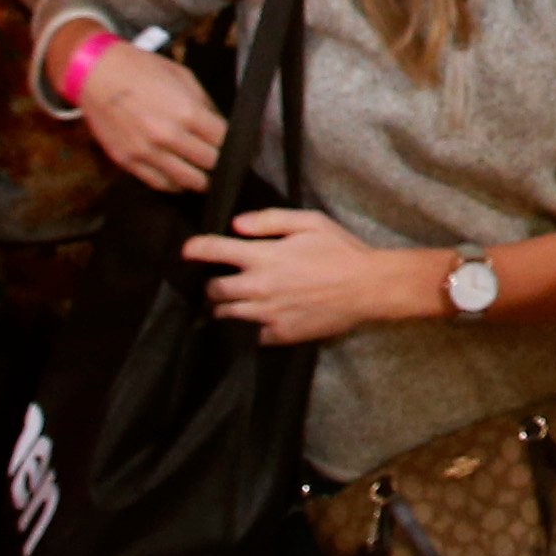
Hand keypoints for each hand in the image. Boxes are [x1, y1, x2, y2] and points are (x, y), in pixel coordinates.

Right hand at [75, 37, 225, 191]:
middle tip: (222, 160)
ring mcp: (146, 152)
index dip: (235, 145)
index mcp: (187, 112)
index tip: (237, 147)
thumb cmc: (140, 69)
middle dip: (220, 162)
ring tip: (203, 173)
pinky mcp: (127, 161)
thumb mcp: (183, 76)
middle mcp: (168, 136)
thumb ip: (205, 104)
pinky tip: (179, 176)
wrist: (96, 73)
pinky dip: (174, 184)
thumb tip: (222, 126)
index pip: (225, 141)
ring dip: (200, 179)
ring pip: (188, 181)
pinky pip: (159, 184)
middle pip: (210, 164)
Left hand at [185, 205, 432, 345]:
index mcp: (263, 256)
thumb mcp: (310, 222)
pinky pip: (249, 335)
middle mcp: (259, 286)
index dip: (195, 248)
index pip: (214, 251)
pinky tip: (256, 319)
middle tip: (218, 280)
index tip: (187, 251)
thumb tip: (236, 224)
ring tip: (231, 301)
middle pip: (213, 289)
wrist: (368, 288)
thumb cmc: (341, 250)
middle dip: (210, 283)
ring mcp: (267, 314)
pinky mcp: (279, 334)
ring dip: (224, 306)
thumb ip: (270, 220)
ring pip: (225, 314)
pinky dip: (247, 328)